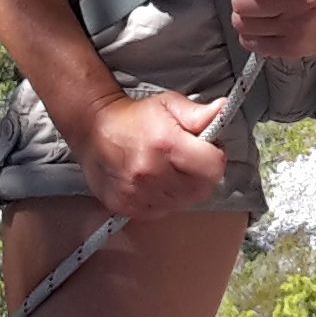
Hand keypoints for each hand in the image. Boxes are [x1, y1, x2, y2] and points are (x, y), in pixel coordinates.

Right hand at [69, 89, 227, 220]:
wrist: (93, 130)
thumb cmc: (134, 117)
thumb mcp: (168, 104)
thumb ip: (198, 112)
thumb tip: (222, 111)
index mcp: (166, 143)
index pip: (213, 167)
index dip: (215, 157)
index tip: (208, 150)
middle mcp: (152, 172)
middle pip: (201, 189)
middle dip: (202, 175)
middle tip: (190, 160)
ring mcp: (138, 193)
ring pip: (183, 203)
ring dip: (184, 189)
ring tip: (171, 170)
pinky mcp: (127, 207)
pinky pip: (162, 212)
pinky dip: (165, 200)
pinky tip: (156, 182)